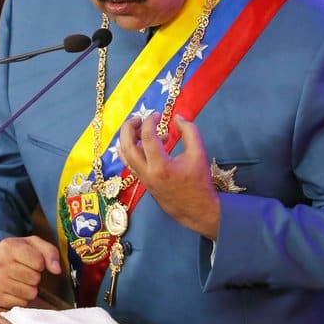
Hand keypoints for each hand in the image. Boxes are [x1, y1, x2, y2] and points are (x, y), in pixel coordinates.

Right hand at [0, 235, 60, 307]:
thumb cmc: (9, 254)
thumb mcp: (29, 244)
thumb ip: (49, 251)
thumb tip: (56, 269)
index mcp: (8, 247)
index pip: (39, 262)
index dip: (39, 263)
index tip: (31, 261)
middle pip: (35, 278)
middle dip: (33, 276)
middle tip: (23, 271)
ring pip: (30, 293)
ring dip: (28, 288)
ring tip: (18, 280)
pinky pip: (22, 303)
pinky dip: (20, 297)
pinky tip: (12, 289)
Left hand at [118, 113, 219, 238]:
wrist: (197, 209)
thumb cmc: (199, 181)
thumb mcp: (199, 153)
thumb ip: (190, 132)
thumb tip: (177, 117)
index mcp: (160, 166)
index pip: (148, 138)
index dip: (150, 122)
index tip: (157, 115)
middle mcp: (146, 173)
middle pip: (126, 146)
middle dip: (128, 128)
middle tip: (138, 118)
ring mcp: (142, 178)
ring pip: (124, 155)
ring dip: (128, 139)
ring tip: (140, 129)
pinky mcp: (142, 181)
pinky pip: (130, 162)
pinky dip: (132, 149)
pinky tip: (145, 143)